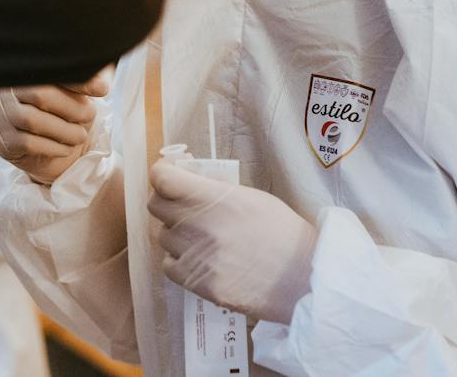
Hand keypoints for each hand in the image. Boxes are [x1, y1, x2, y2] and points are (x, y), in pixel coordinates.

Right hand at [0, 73, 109, 184]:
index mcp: (26, 69)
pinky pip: (28, 143)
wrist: (44, 148)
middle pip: (40, 94)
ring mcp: (1, 116)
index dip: (78, 79)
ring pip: (32, 120)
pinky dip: (53, 147)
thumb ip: (90, 79)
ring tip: (81, 135)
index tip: (102, 90)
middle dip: (72, 107)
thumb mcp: (77, 91)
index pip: (50, 70)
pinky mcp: (3, 141)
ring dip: (64, 130)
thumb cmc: (63, 111)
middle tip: (90, 115)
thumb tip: (103, 84)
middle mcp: (6, 90)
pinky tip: (66, 148)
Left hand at [148, 158, 317, 324]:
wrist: (300, 277)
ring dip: (176, 233)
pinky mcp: (195, 283)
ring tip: (200, 236)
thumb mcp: (252, 197)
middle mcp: (199, 226)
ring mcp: (195, 256)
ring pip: (164, 236)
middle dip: (167, 200)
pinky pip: (169, 265)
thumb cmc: (282, 233)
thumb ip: (216, 189)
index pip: (163, 179)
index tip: (170, 173)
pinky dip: (178, 260)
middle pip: (156, 206)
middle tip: (184, 204)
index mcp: (215, 198)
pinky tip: (199, 258)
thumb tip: (191, 180)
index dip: (162, 173)